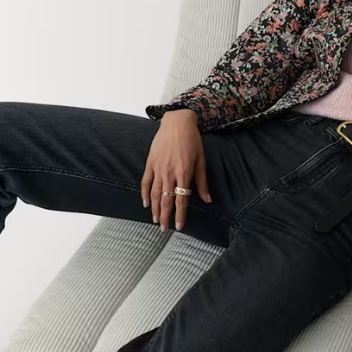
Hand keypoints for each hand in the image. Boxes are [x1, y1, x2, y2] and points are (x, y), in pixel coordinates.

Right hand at [141, 109, 211, 231]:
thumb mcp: (201, 160)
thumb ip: (202, 182)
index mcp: (184, 173)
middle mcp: (169, 173)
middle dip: (165, 216)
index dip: (180, 214)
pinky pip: (145, 182)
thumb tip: (207, 200)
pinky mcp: (150, 163)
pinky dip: (144, 194)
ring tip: (156, 220)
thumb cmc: (192, 140)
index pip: (181, 199)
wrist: (177, 122)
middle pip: (166, 200)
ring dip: (155, 209)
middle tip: (164, 229)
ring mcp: (158, 168)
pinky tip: (145, 204)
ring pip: (154, 194)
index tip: (179, 226)